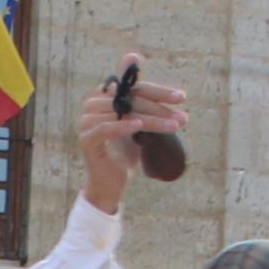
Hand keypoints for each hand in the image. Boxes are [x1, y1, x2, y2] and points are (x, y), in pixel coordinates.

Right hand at [76, 52, 190, 213]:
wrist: (113, 181)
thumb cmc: (128, 150)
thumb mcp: (143, 125)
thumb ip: (153, 108)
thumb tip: (181, 94)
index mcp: (107, 94)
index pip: (137, 87)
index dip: (160, 91)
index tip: (182, 97)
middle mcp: (94, 103)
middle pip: (130, 99)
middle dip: (159, 108)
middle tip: (181, 118)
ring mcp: (87, 121)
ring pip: (123, 114)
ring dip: (150, 120)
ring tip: (173, 127)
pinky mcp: (86, 139)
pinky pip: (105, 128)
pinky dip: (122, 126)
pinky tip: (139, 126)